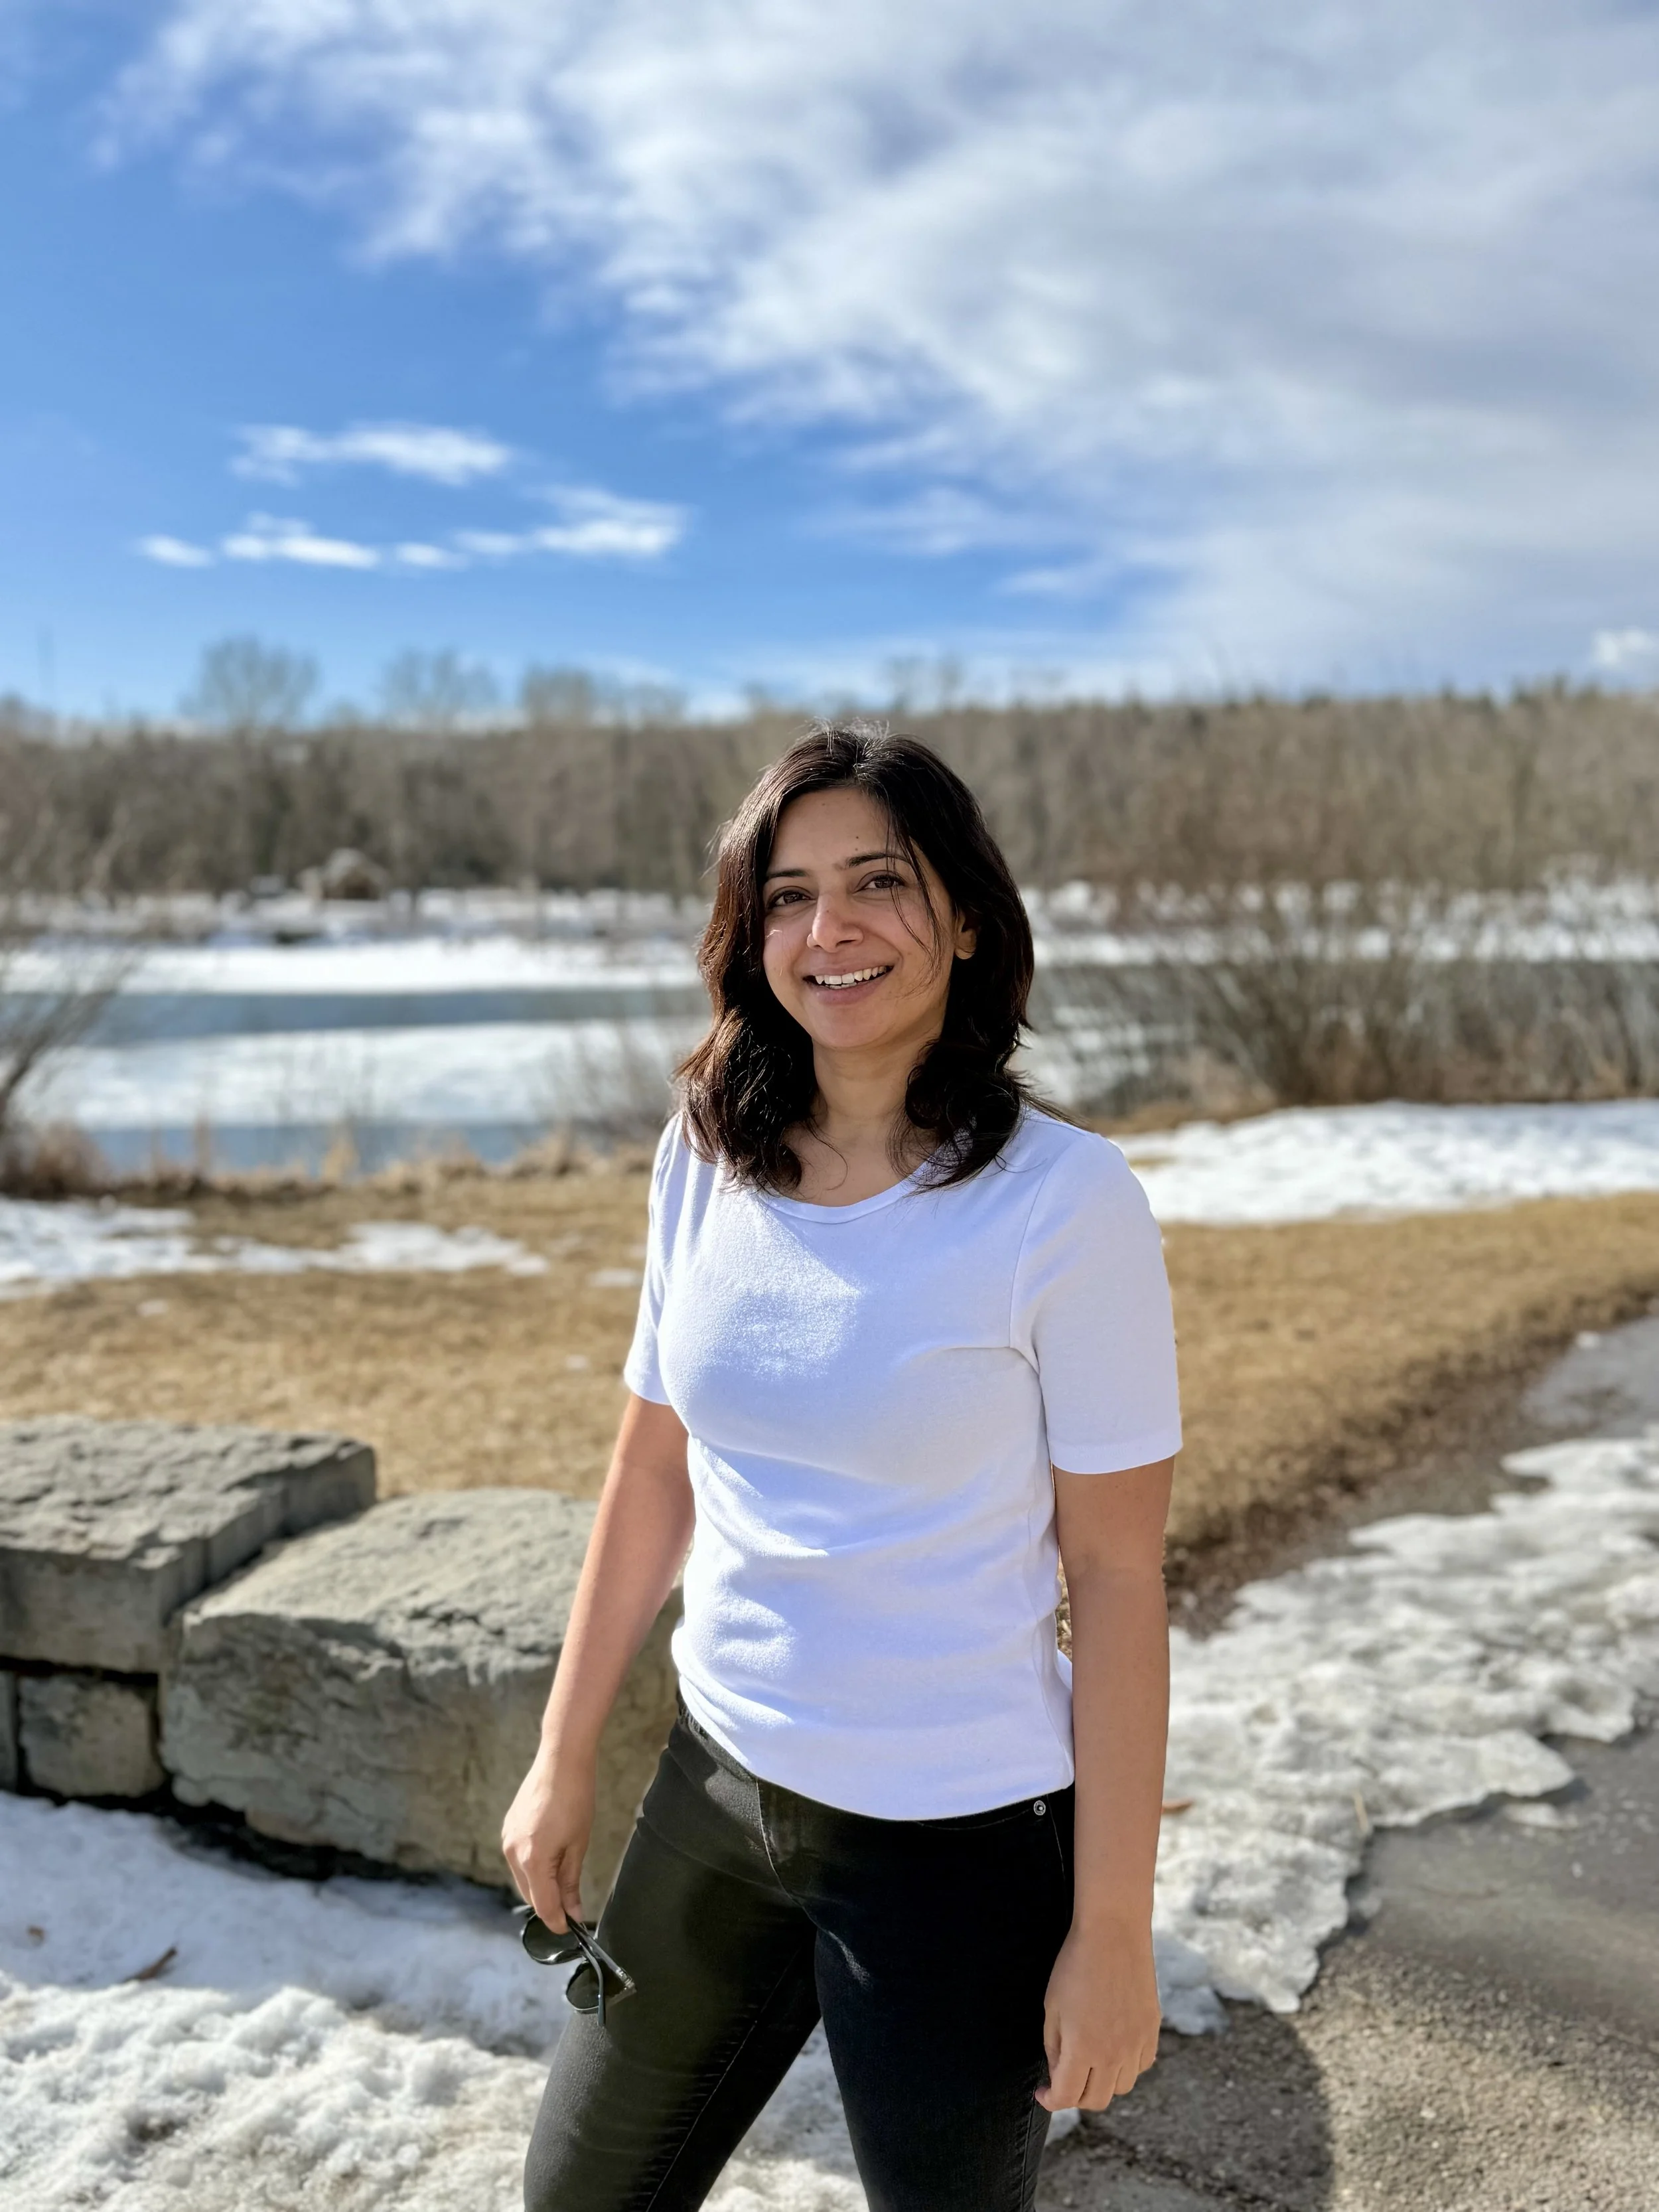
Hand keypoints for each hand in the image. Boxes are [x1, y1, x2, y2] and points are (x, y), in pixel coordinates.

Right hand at [501, 1751, 595, 1933]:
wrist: (561, 1760)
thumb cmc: (575, 1798)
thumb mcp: (578, 1845)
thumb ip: (571, 1883)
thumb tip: (574, 1913)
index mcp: (532, 1860)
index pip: (543, 1905)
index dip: (558, 1921)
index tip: (572, 1929)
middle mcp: (513, 1853)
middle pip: (530, 1895)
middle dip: (549, 1904)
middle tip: (572, 1907)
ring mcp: (507, 1839)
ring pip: (522, 1878)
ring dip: (540, 1886)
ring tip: (564, 1879)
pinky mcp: (508, 1828)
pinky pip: (518, 1859)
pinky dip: (532, 1867)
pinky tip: (550, 1858)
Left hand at [1036, 1918, 1161, 2112]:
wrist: (1113, 1933)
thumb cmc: (1075, 1965)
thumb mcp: (1052, 2007)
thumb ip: (1054, 2047)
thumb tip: (1058, 2074)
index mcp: (1083, 2048)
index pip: (1067, 2097)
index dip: (1050, 2100)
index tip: (1042, 2092)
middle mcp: (1113, 2054)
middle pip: (1095, 2100)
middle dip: (1075, 2096)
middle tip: (1063, 2078)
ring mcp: (1136, 2044)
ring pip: (1121, 2087)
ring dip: (1102, 2083)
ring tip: (1089, 2062)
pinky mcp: (1152, 2030)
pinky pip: (1141, 2065)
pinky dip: (1126, 2067)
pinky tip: (1114, 2048)